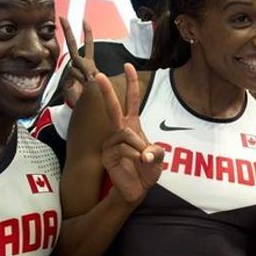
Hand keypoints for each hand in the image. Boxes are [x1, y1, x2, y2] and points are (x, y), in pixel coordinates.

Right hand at [60, 17, 98, 106]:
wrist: (83, 106)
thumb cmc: (90, 94)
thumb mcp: (96, 81)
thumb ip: (92, 74)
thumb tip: (87, 71)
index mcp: (88, 62)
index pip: (88, 44)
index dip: (87, 32)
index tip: (84, 21)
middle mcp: (79, 64)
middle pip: (73, 45)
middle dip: (68, 31)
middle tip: (63, 18)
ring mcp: (72, 70)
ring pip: (76, 62)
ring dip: (84, 71)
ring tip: (89, 79)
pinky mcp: (68, 78)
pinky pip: (74, 72)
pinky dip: (79, 77)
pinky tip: (84, 83)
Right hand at [97, 67, 164, 204]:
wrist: (135, 190)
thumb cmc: (146, 171)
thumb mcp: (158, 159)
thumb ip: (157, 152)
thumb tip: (146, 154)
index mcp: (132, 126)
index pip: (131, 102)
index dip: (130, 85)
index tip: (128, 66)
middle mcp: (119, 131)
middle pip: (112, 107)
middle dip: (107, 91)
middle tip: (98, 74)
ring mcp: (111, 142)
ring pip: (127, 134)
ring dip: (140, 147)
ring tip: (143, 160)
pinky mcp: (106, 154)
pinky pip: (123, 148)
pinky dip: (135, 156)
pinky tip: (136, 164)